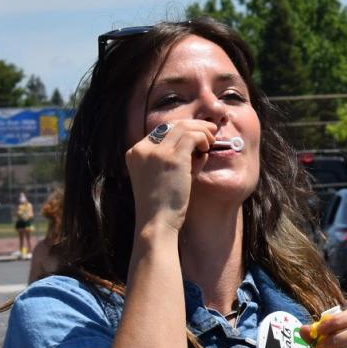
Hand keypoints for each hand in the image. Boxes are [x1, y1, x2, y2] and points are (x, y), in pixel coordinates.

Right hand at [125, 119, 217, 234]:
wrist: (156, 222)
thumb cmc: (163, 204)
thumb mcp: (165, 175)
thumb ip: (178, 159)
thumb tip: (200, 146)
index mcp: (135, 153)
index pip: (161, 131)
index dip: (182, 129)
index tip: (197, 134)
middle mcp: (142, 149)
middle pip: (173, 125)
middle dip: (194, 125)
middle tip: (210, 130)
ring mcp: (156, 152)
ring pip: (184, 127)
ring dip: (202, 131)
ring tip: (211, 140)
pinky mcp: (172, 158)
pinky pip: (192, 136)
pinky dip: (203, 138)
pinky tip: (207, 148)